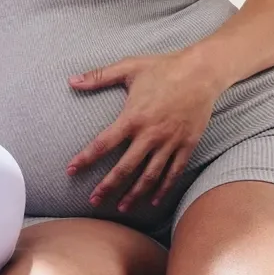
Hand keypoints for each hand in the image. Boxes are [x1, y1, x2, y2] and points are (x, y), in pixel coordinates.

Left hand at [65, 52, 225, 213]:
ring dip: (134, 194)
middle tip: (94, 200)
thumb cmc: (164, 67)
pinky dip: (163, 188)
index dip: (86, 158)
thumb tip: (71, 81)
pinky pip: (174, 172)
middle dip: (108, 186)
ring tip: (121, 207)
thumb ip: (99, 76)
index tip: (71, 170)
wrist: (202, 71)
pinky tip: (153, 200)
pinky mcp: (187, 145)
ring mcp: (170, 142)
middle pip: (125, 167)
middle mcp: (150, 134)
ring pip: (149, 175)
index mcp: (133, 117)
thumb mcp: (129, 67)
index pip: (103, 143)